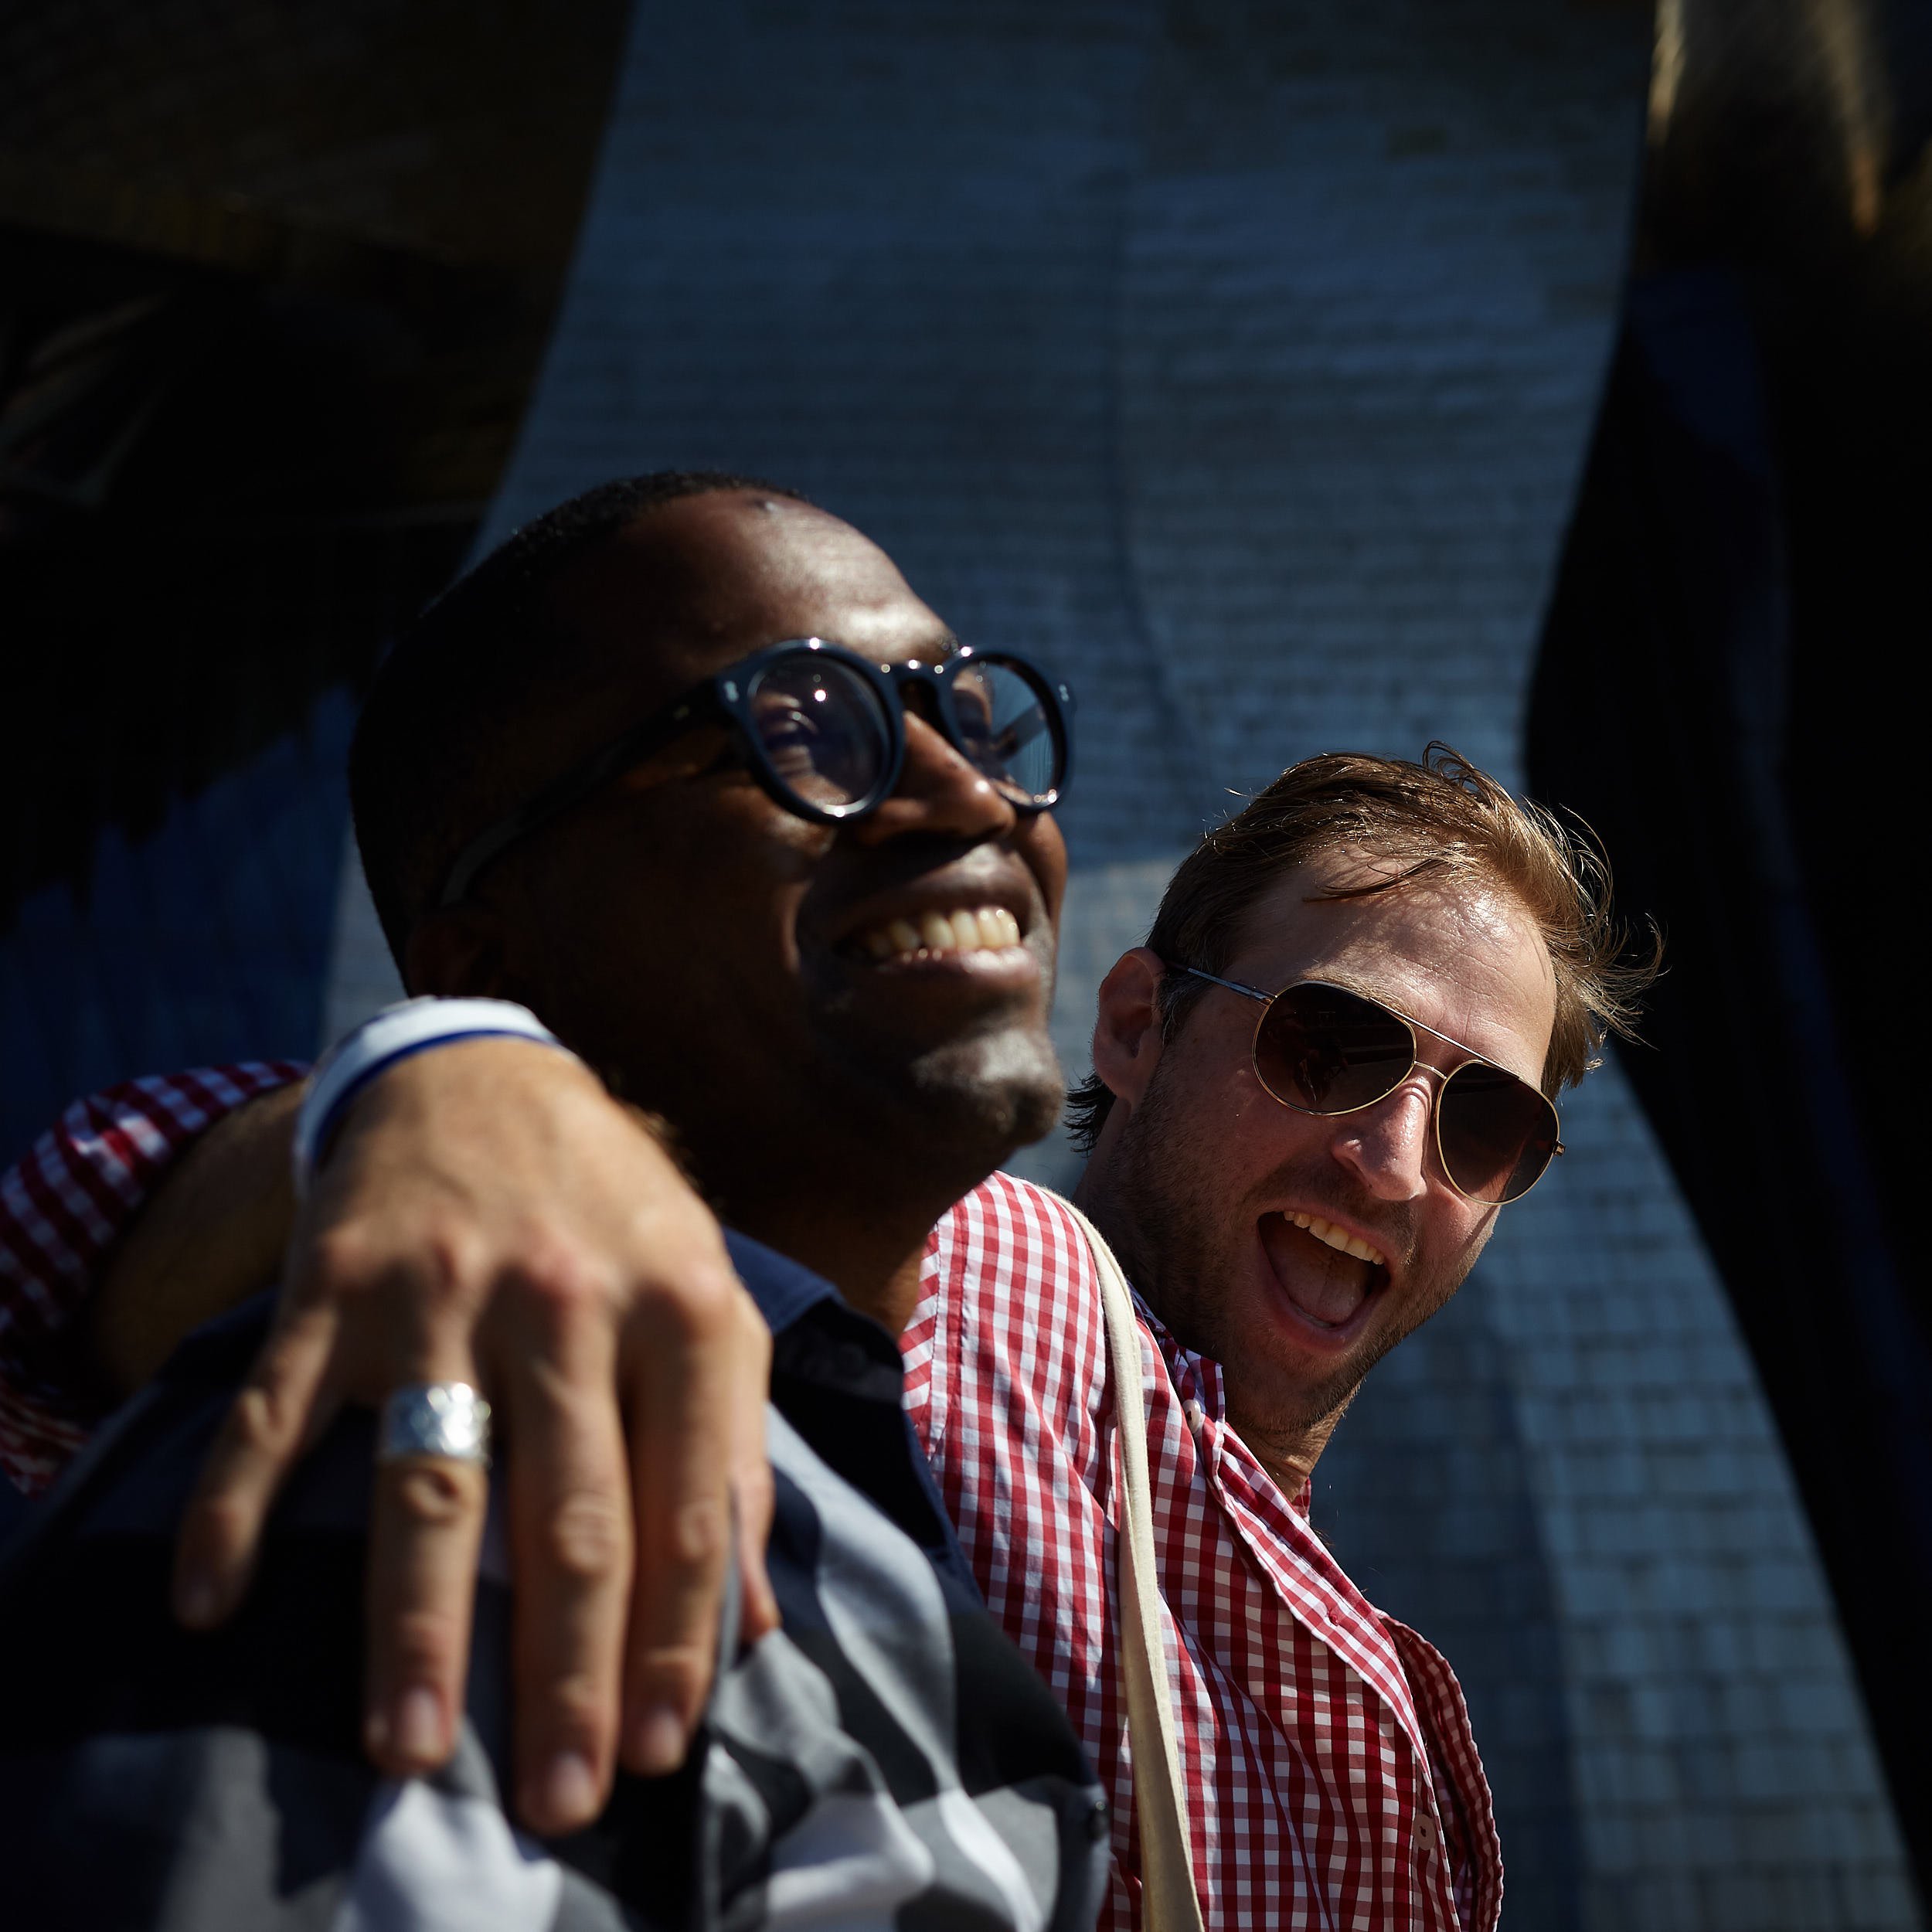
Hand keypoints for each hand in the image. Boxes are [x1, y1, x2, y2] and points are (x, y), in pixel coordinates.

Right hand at [170, 1037, 777, 1833]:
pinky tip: (218, 1604)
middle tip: (562, 1799)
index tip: (663, 1749)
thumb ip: (735, 1449)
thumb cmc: (613, 1211)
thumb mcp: (707, 1300)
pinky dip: (237, 1507)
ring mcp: (442, 1293)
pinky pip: (279, 1412)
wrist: (482, 1071)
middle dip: (568, 1675)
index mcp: (680, 1309)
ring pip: (433, 1484)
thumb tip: (755, 1622)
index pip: (692, 1506)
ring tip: (414, 1747)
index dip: (680, 1639)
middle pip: (569, 1518)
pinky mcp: (335, 1285)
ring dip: (417, 1627)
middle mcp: (567, 1301)